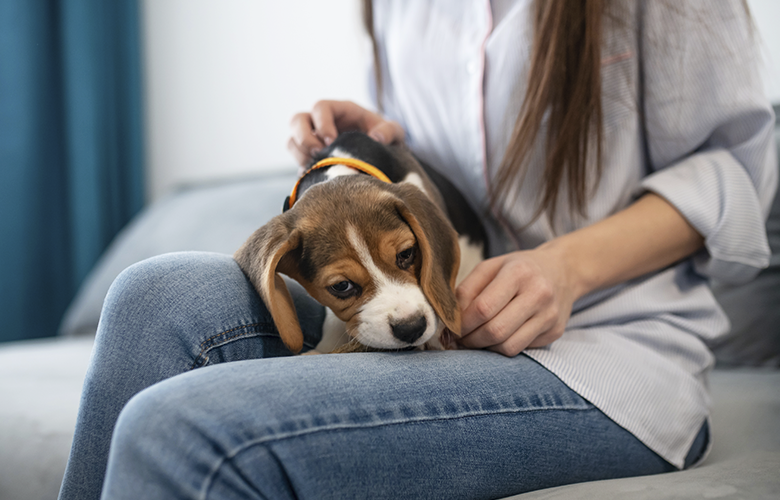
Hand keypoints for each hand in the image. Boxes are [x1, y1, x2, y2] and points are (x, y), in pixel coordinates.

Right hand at [287, 100, 404, 165]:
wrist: (383, 156)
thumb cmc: (387, 138)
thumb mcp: (395, 132)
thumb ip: (389, 131)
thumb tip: (375, 138)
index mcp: (341, 110)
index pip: (320, 107)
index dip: (322, 123)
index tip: (331, 141)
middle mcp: (323, 122)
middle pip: (298, 120)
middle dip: (303, 137)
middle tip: (317, 154)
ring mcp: (315, 140)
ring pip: (292, 140)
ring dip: (300, 153)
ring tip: (315, 165)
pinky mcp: (312, 158)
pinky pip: (297, 159)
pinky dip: (302, 167)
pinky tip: (316, 175)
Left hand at [455, 246, 578, 356]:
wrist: (563, 271)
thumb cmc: (519, 269)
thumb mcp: (491, 267)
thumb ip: (467, 289)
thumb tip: (450, 319)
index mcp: (519, 273)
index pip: (483, 308)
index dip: (462, 324)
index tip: (451, 328)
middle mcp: (539, 294)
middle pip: (495, 331)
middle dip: (470, 340)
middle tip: (459, 339)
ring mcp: (549, 316)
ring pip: (508, 347)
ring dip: (485, 348)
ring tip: (476, 339)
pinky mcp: (555, 332)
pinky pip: (520, 349)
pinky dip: (502, 347)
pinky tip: (497, 337)